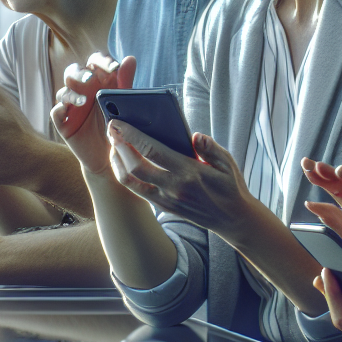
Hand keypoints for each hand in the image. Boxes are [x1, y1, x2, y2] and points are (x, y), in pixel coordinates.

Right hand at [50, 52, 134, 176]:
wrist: (110, 153)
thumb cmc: (117, 121)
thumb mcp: (123, 102)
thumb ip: (125, 80)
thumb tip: (129, 58)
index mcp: (97, 80)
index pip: (94, 62)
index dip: (102, 61)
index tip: (114, 68)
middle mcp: (81, 89)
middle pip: (73, 71)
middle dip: (80, 73)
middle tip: (90, 78)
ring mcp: (71, 106)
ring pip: (63, 92)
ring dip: (71, 94)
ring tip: (84, 101)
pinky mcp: (64, 123)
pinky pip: (55, 112)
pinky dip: (59, 109)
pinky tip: (66, 111)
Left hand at [108, 121, 253, 242]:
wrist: (231, 218)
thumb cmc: (230, 185)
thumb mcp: (228, 162)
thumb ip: (210, 147)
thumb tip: (195, 135)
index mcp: (190, 172)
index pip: (153, 151)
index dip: (132, 136)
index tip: (118, 123)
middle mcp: (174, 187)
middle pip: (136, 166)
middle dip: (119, 146)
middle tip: (110, 130)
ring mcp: (167, 200)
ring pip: (132, 182)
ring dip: (118, 163)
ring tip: (113, 147)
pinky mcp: (164, 207)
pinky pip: (138, 192)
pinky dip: (126, 176)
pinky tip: (124, 163)